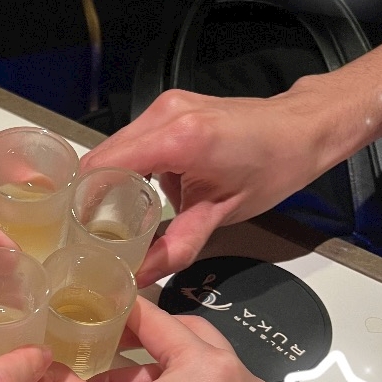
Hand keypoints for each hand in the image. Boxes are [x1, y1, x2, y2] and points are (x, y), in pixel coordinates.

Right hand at [47, 297, 274, 381]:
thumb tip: (42, 367)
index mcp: (210, 365)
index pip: (156, 319)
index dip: (117, 313)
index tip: (85, 309)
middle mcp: (241, 377)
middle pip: (183, 339)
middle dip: (137, 345)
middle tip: (96, 350)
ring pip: (194, 371)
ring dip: (151, 376)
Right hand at [81, 86, 326, 284]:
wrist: (303, 129)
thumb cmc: (274, 167)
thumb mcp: (223, 214)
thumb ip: (177, 245)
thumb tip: (141, 275)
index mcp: (179, 138)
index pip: (103, 165)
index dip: (82, 199)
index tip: (78, 231)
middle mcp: (166, 114)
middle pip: (103, 156)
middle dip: (93, 195)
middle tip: (95, 234)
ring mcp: (167, 106)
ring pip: (116, 148)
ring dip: (113, 181)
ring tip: (118, 219)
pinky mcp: (172, 107)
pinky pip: (135, 140)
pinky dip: (132, 167)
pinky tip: (143, 193)